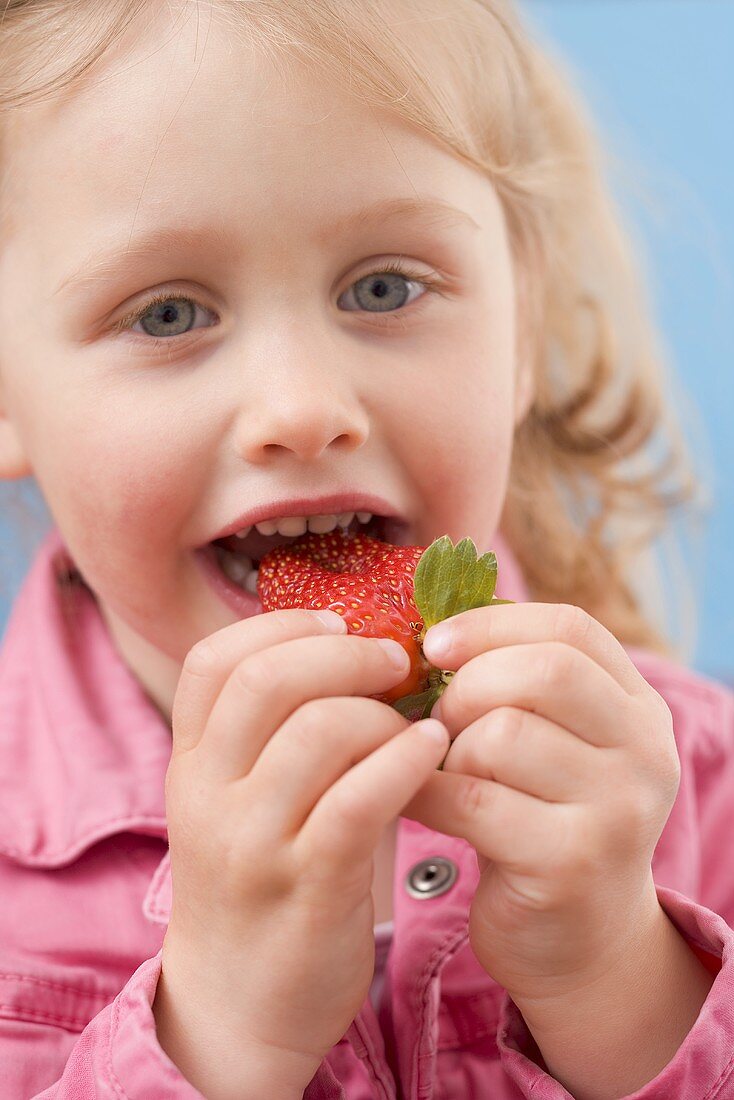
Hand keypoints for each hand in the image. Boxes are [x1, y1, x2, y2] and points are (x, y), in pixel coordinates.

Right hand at [154, 608, 448, 1098]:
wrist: (237, 1006)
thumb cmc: (258, 885)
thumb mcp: (239, 803)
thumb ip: (276, 734)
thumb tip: (356, 650)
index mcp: (190, 763)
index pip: (212, 659)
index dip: (281, 625)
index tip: (339, 622)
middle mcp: (207, 794)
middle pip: (268, 679)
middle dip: (344, 652)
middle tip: (395, 661)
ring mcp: (252, 841)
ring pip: (320, 729)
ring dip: (385, 711)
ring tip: (417, 722)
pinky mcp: (306, 885)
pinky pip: (360, 797)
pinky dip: (405, 759)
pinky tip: (431, 750)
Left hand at [403, 601, 679, 1006]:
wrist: (583, 944)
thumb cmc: (546, 822)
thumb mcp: (556, 744)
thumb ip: (519, 685)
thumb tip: (434, 630)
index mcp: (639, 709)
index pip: (571, 629)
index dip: (494, 623)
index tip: (437, 644)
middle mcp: (644, 753)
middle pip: (542, 672)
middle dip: (467, 686)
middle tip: (437, 720)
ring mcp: (616, 811)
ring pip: (501, 734)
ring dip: (446, 748)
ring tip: (441, 770)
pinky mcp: (570, 864)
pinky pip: (472, 800)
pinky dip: (425, 791)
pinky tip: (415, 799)